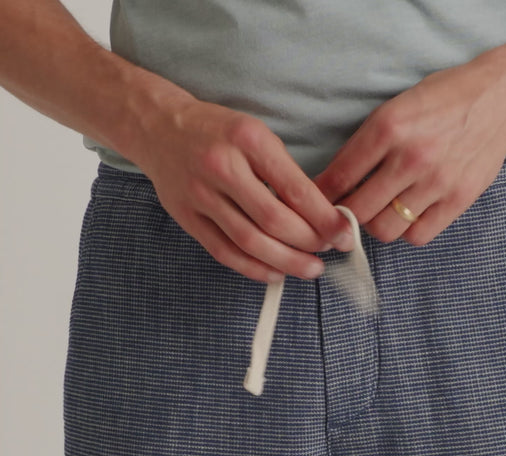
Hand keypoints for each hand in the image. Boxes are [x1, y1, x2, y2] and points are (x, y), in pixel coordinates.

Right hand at [132, 97, 354, 283]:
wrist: (157, 127)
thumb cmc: (217, 131)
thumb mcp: (256, 134)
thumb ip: (285, 173)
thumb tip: (321, 216)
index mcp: (248, 140)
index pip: (296, 190)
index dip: (325, 219)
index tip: (344, 234)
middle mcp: (222, 167)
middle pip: (275, 221)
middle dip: (309, 242)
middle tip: (328, 251)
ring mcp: (200, 195)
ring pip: (251, 242)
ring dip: (287, 262)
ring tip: (311, 268)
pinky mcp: (186, 217)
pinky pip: (225, 252)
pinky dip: (254, 269)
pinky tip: (276, 273)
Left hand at [313, 51, 505, 245]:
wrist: (501, 97)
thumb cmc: (444, 100)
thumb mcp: (397, 106)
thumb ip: (368, 144)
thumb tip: (335, 183)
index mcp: (389, 127)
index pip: (340, 177)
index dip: (321, 198)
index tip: (315, 206)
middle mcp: (411, 157)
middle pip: (358, 211)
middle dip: (344, 218)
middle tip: (342, 217)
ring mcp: (436, 182)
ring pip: (386, 229)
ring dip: (376, 226)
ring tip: (378, 213)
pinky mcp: (458, 199)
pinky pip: (418, 235)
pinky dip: (407, 232)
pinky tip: (407, 216)